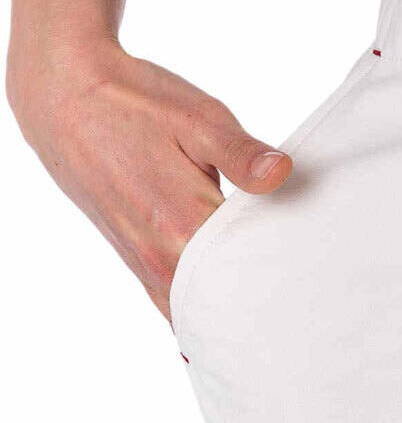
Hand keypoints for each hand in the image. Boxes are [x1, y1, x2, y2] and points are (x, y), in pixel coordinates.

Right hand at [7, 35, 291, 320]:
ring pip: (195, 316)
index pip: (249, 278)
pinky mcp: (136, 263)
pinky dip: (200, 315)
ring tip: (272, 322)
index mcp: (183, 229)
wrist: (65, 100)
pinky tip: (226, 319)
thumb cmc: (135, 104)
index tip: (317, 288)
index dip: (286, 284)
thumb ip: (243, 154)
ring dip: (230, 319)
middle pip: (225, 309)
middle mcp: (161, 261)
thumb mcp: (198, 118)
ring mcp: (145, 267)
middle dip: (262, 313)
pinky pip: (173, 307)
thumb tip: (282, 174)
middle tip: (304, 312)